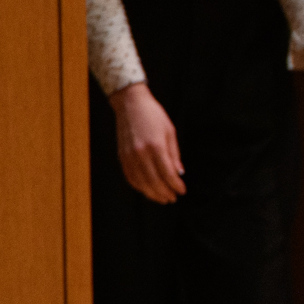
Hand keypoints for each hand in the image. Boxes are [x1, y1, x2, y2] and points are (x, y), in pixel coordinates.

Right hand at [111, 81, 186, 202]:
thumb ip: (174, 155)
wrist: (131, 104)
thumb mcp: (170, 132)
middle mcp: (141, 153)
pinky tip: (147, 190)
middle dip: (165, 193)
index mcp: (156, 146)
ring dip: (152, 194)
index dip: (176, 185)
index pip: (167, 173)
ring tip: (162, 198)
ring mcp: (129, 156)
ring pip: (141, 183)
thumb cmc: (153, 116)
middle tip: (173, 198)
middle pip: (154, 181)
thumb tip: (179, 174)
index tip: (182, 191)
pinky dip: (139, 187)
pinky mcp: (121, 156)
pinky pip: (130, 177)